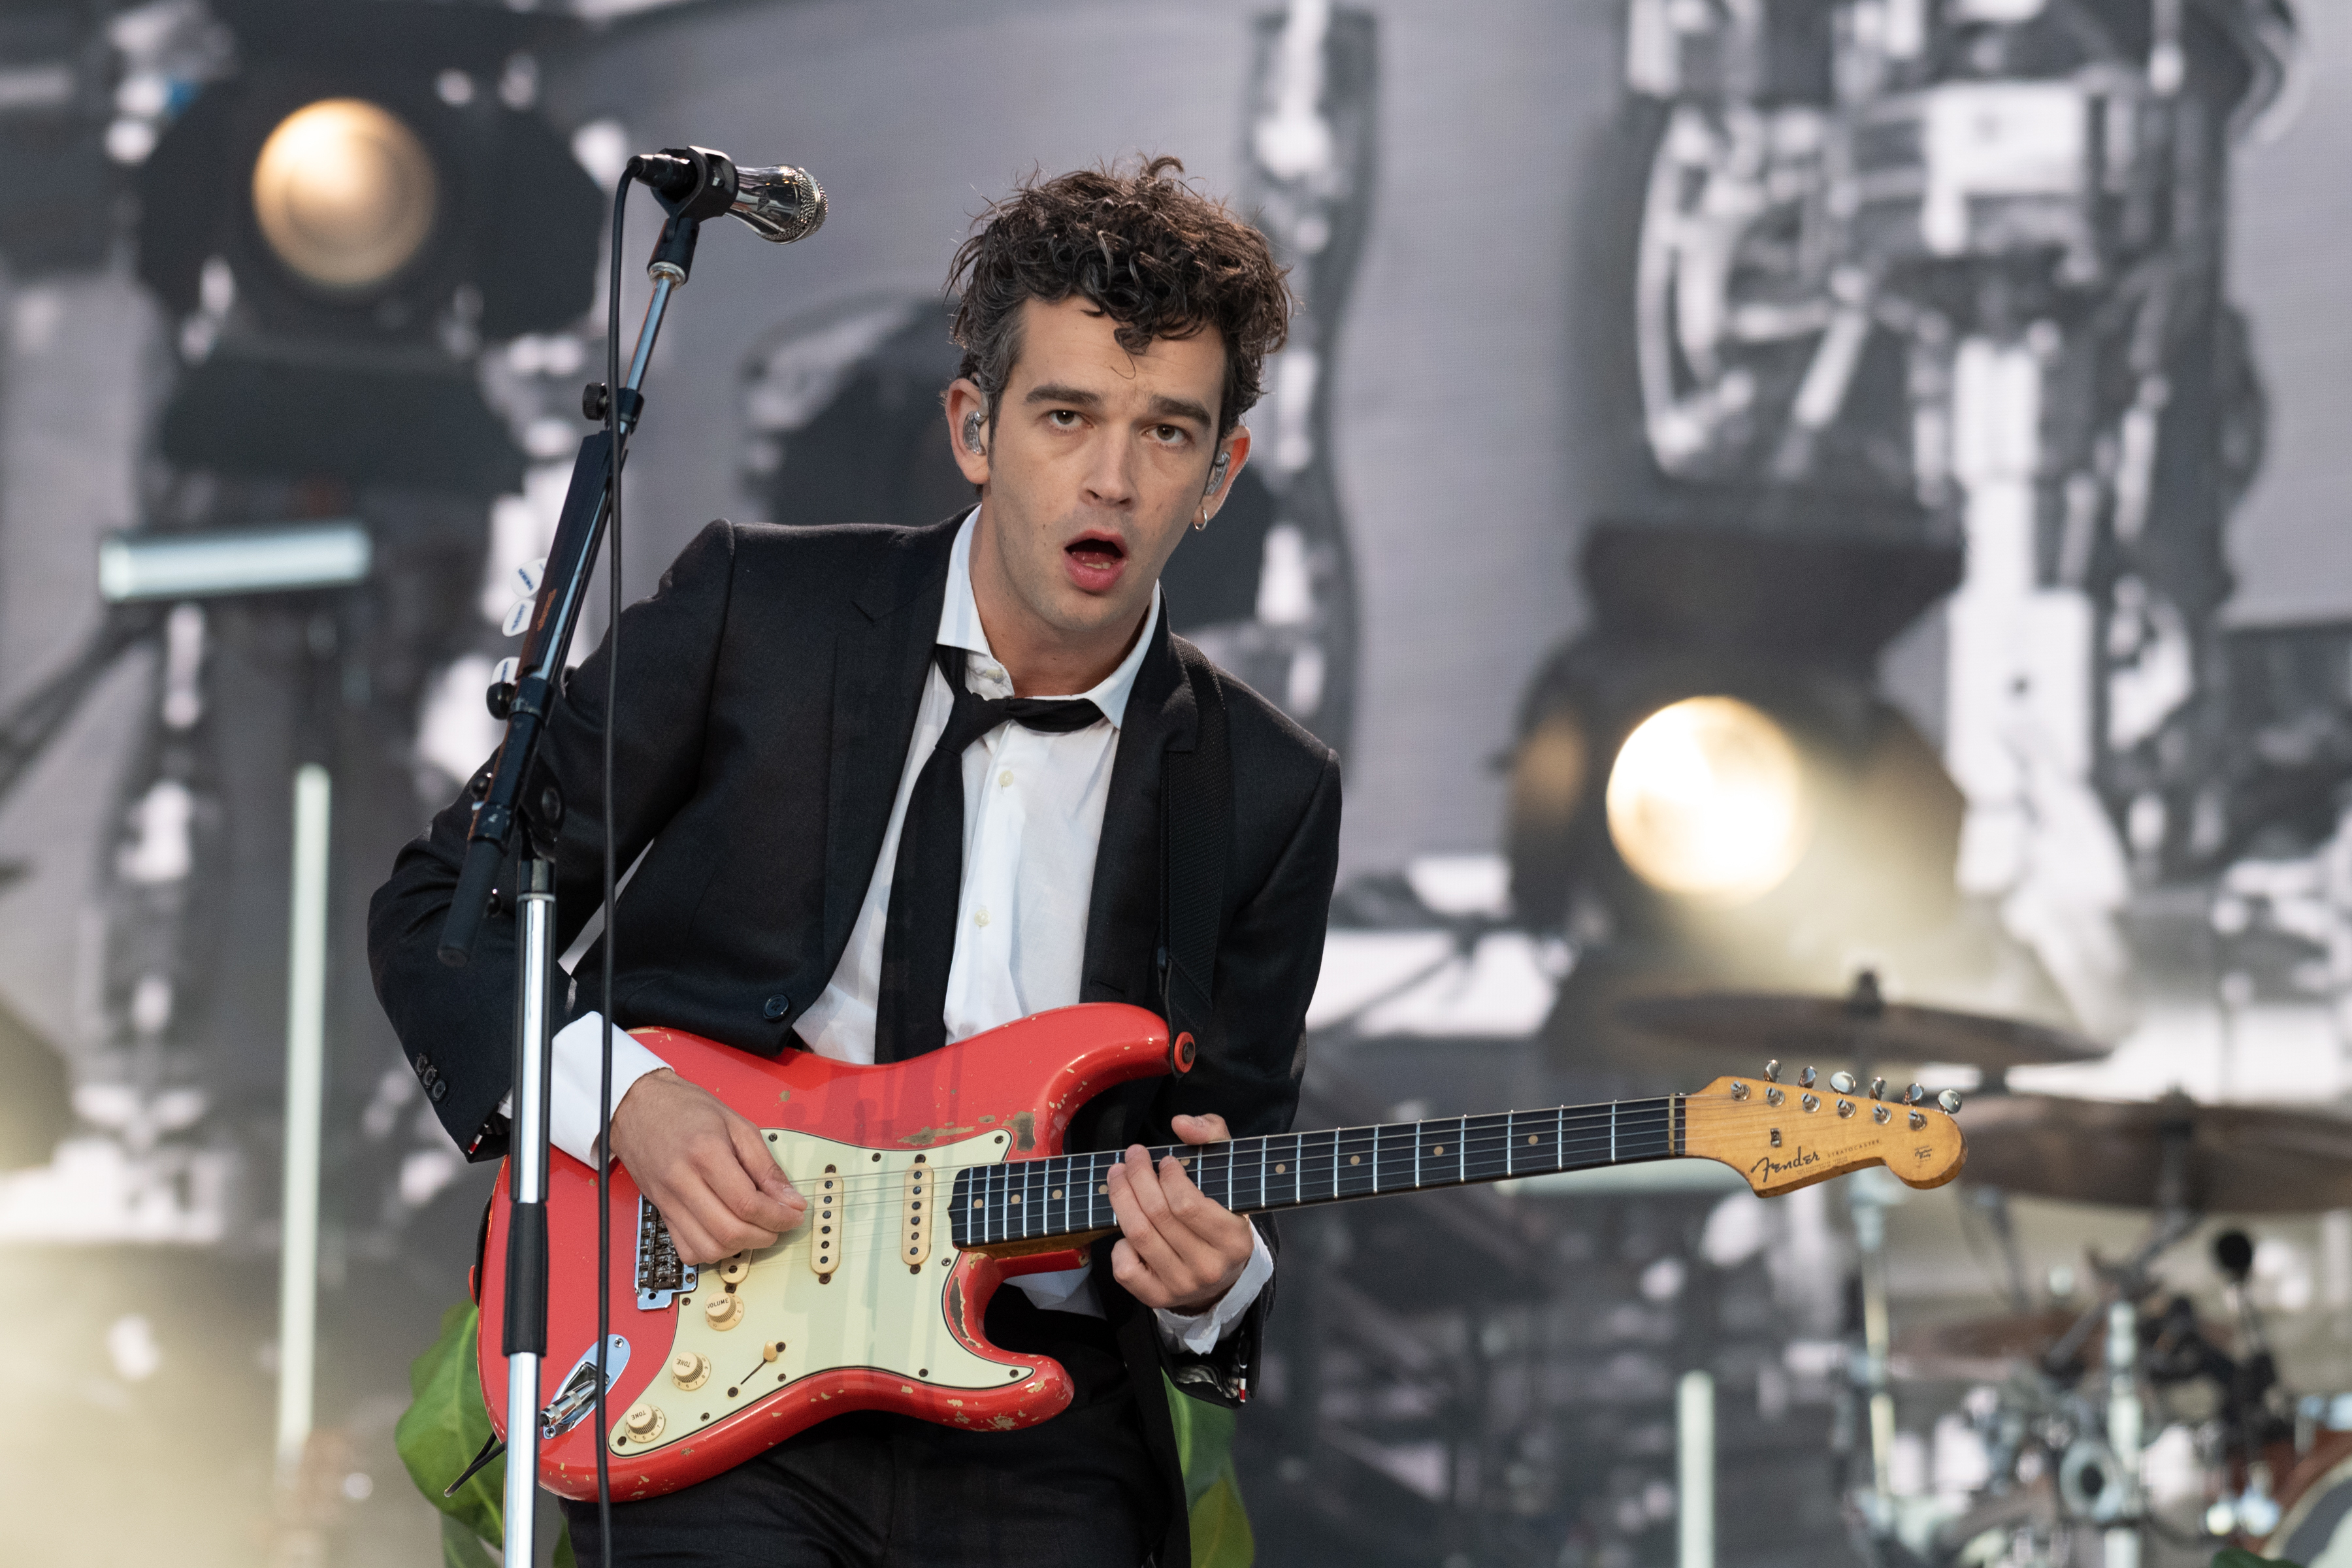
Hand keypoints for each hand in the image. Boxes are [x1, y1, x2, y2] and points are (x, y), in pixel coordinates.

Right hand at [606, 1069, 806, 1264]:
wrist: (637, 1106)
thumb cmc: (686, 1109)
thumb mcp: (737, 1124)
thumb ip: (765, 1165)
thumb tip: (790, 1200)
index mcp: (706, 1153)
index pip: (747, 1203)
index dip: (778, 1216)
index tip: (795, 1214)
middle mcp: (683, 1181)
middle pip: (729, 1231)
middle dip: (765, 1235)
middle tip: (780, 1223)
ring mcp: (667, 1200)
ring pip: (708, 1248)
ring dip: (740, 1247)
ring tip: (756, 1228)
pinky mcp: (660, 1212)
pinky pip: (686, 1250)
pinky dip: (712, 1251)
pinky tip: (726, 1232)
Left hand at [1103, 1113, 1256, 1314]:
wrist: (1223, 1275)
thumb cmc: (1221, 1213)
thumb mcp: (1227, 1172)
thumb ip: (1212, 1135)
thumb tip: (1181, 1123)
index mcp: (1234, 1239)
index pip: (1188, 1205)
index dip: (1168, 1177)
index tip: (1164, 1160)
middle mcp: (1209, 1267)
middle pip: (1158, 1216)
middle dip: (1137, 1177)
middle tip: (1132, 1156)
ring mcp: (1182, 1286)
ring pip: (1138, 1236)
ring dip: (1121, 1198)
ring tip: (1117, 1174)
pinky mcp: (1157, 1297)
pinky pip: (1125, 1269)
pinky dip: (1119, 1244)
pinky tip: (1127, 1228)